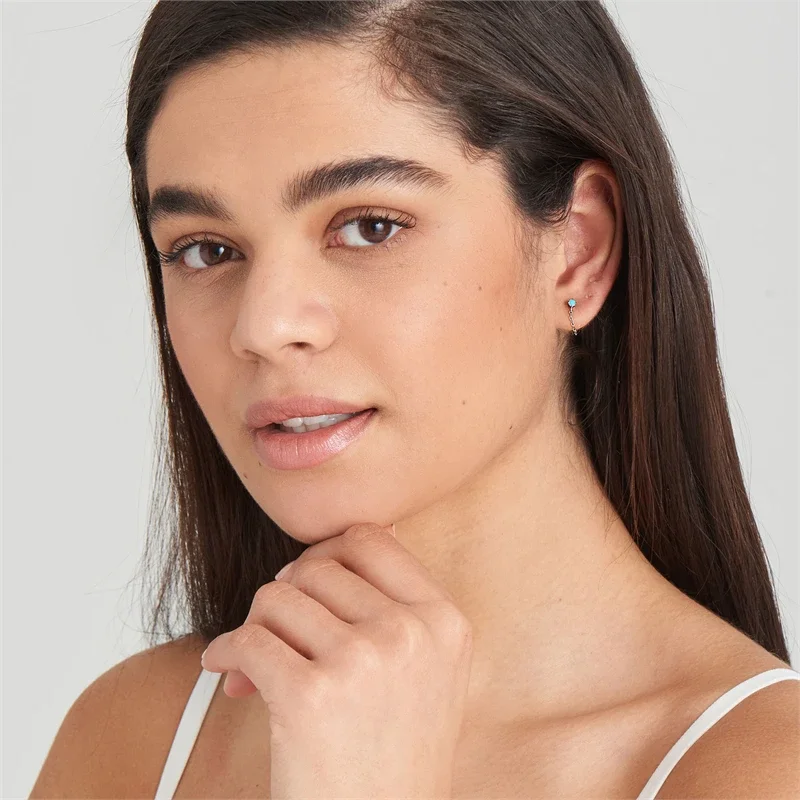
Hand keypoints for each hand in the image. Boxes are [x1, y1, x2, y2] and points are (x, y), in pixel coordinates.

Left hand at [201, 522, 473, 799]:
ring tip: (258, 663)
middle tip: (279, 635)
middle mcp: (410, 633)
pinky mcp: (311, 697)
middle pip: (315, 568)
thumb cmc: (395, 755)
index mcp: (443, 620)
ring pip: (276, 598)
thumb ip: (399, 602)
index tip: (308, 586)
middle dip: (286, 597)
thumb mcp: (428, 670)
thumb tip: (344, 539)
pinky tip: (230, 674)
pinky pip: (247, 641)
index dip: (327, 555)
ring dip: (256, 628)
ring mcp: (363, 662)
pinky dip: (226, 654)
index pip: (370, 539)